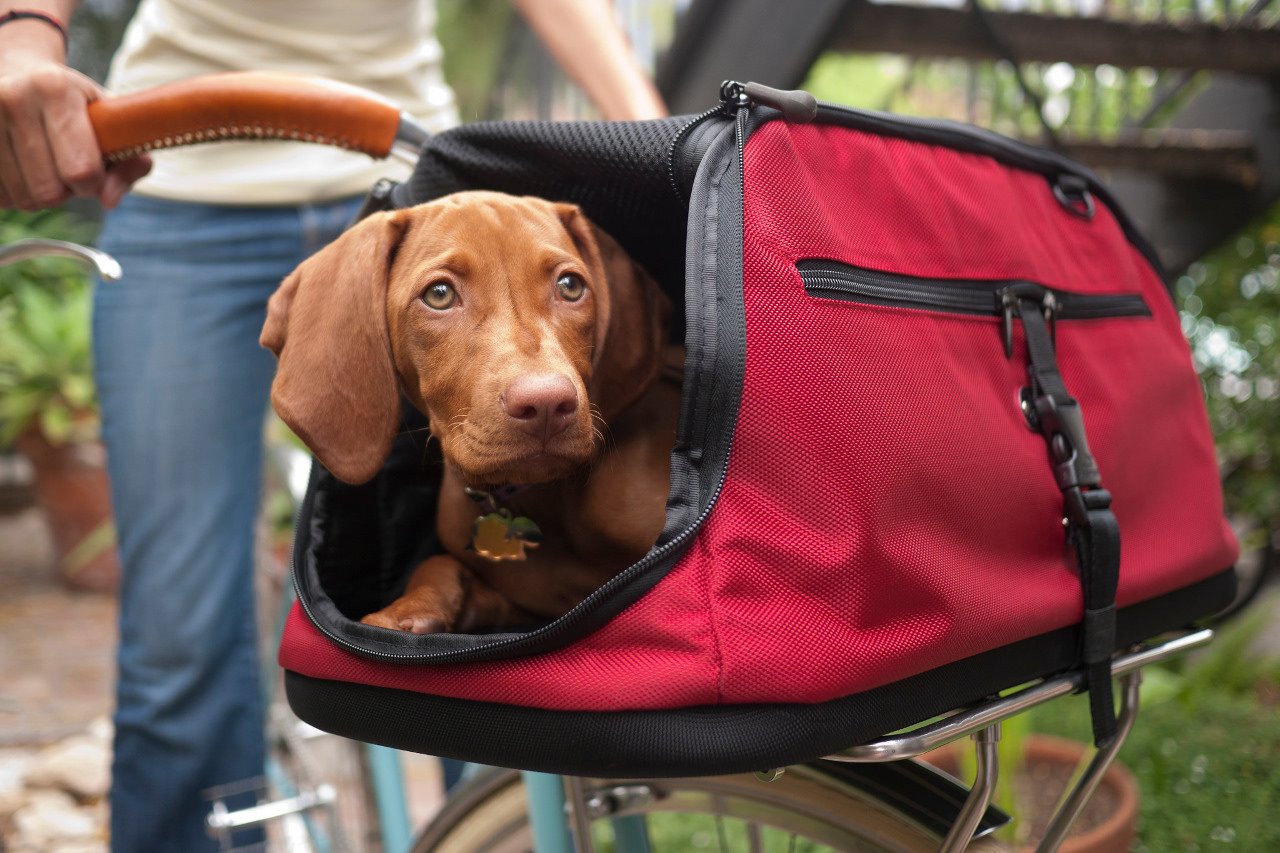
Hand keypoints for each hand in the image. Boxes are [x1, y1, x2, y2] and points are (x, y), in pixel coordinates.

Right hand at [0, 47, 150, 209]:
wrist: (21, 76)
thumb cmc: (78, 107)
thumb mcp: (113, 124)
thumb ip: (129, 164)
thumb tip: (108, 201)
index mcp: (56, 89)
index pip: (81, 169)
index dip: (93, 184)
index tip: (93, 171)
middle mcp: (13, 98)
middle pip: (49, 191)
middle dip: (66, 191)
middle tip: (66, 168)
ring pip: (22, 198)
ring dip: (40, 194)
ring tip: (44, 166)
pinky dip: (16, 195)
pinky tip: (22, 170)